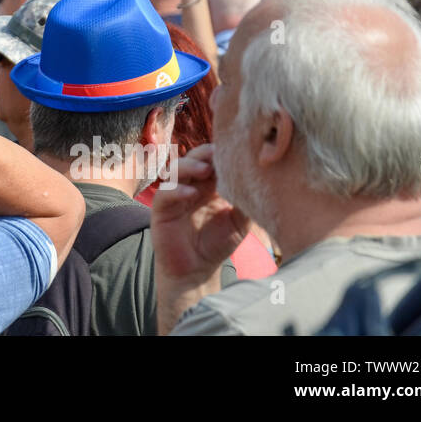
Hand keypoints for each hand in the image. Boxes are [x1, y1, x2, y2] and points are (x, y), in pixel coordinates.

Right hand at [151, 144, 250, 285]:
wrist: (196, 271)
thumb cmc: (217, 244)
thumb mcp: (239, 222)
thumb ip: (244, 202)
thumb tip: (259, 183)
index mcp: (208, 186)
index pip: (210, 161)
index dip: (218, 154)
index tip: (232, 150)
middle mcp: (190, 186)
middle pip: (192, 159)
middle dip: (203, 154)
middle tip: (216, 154)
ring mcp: (174, 196)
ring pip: (175, 170)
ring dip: (189, 166)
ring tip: (205, 169)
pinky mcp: (161, 210)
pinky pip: (165, 194)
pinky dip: (176, 190)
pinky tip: (191, 194)